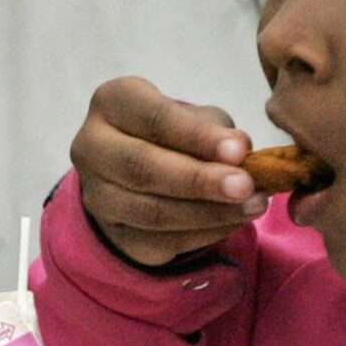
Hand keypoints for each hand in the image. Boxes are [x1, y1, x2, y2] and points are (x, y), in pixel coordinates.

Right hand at [71, 77, 267, 265]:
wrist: (142, 170)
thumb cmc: (174, 133)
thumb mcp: (195, 117)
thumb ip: (216, 129)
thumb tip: (240, 150)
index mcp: (111, 103)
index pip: (152, 118)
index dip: (196, 136)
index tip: (239, 150)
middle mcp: (92, 148)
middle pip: (142, 167)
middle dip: (199, 180)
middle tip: (246, 186)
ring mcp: (98, 196)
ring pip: (151, 212)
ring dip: (209, 212)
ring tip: (253, 205)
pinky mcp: (115, 235)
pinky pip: (160, 241)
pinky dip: (204, 234)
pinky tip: (234, 222)